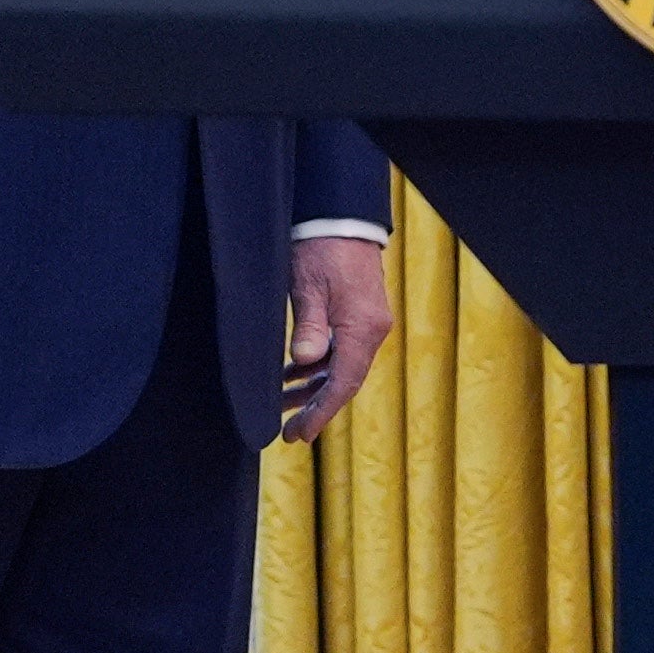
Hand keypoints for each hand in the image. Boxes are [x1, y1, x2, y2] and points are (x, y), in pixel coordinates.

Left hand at [286, 232, 396, 440]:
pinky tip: (292, 374)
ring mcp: (367, 323)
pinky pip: (340, 351)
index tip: (299, 434)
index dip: (320, 412)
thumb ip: (308, 326)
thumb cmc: (322, 249)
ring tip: (282, 405)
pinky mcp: (358, 315)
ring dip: (313, 388)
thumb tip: (304, 362)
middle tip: (289, 432)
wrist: (342, 217)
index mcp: (363, 328)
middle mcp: (371, 331)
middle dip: (316, 407)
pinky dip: (317, 367)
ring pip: (341, 368)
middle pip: (344, 381)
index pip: (343, 383)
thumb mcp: (308, 287)